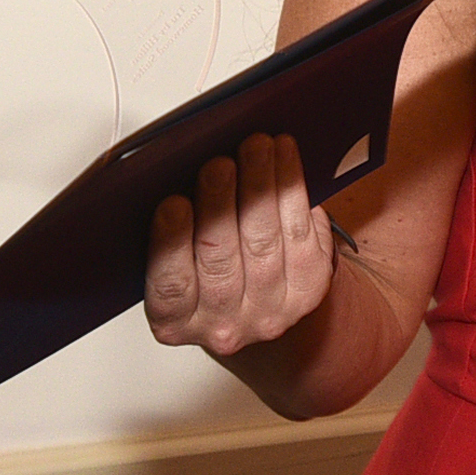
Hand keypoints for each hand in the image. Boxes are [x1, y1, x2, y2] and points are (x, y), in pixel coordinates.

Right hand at [145, 133, 338, 359]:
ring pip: (265, 242)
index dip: (172, 243)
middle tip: (219, 164)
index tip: (173, 203)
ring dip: (261, 187)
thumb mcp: (172, 263)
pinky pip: (301, 232)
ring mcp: (270, 311)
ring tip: (256, 148)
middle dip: (220, 205)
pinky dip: (291, 189)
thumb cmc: (203, 273)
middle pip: (221, 260)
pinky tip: (283, 158)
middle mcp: (224, 326)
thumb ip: (167, 235)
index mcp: (175, 321)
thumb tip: (169, 175)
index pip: (171, 286)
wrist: (258, 303)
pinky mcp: (308, 288)